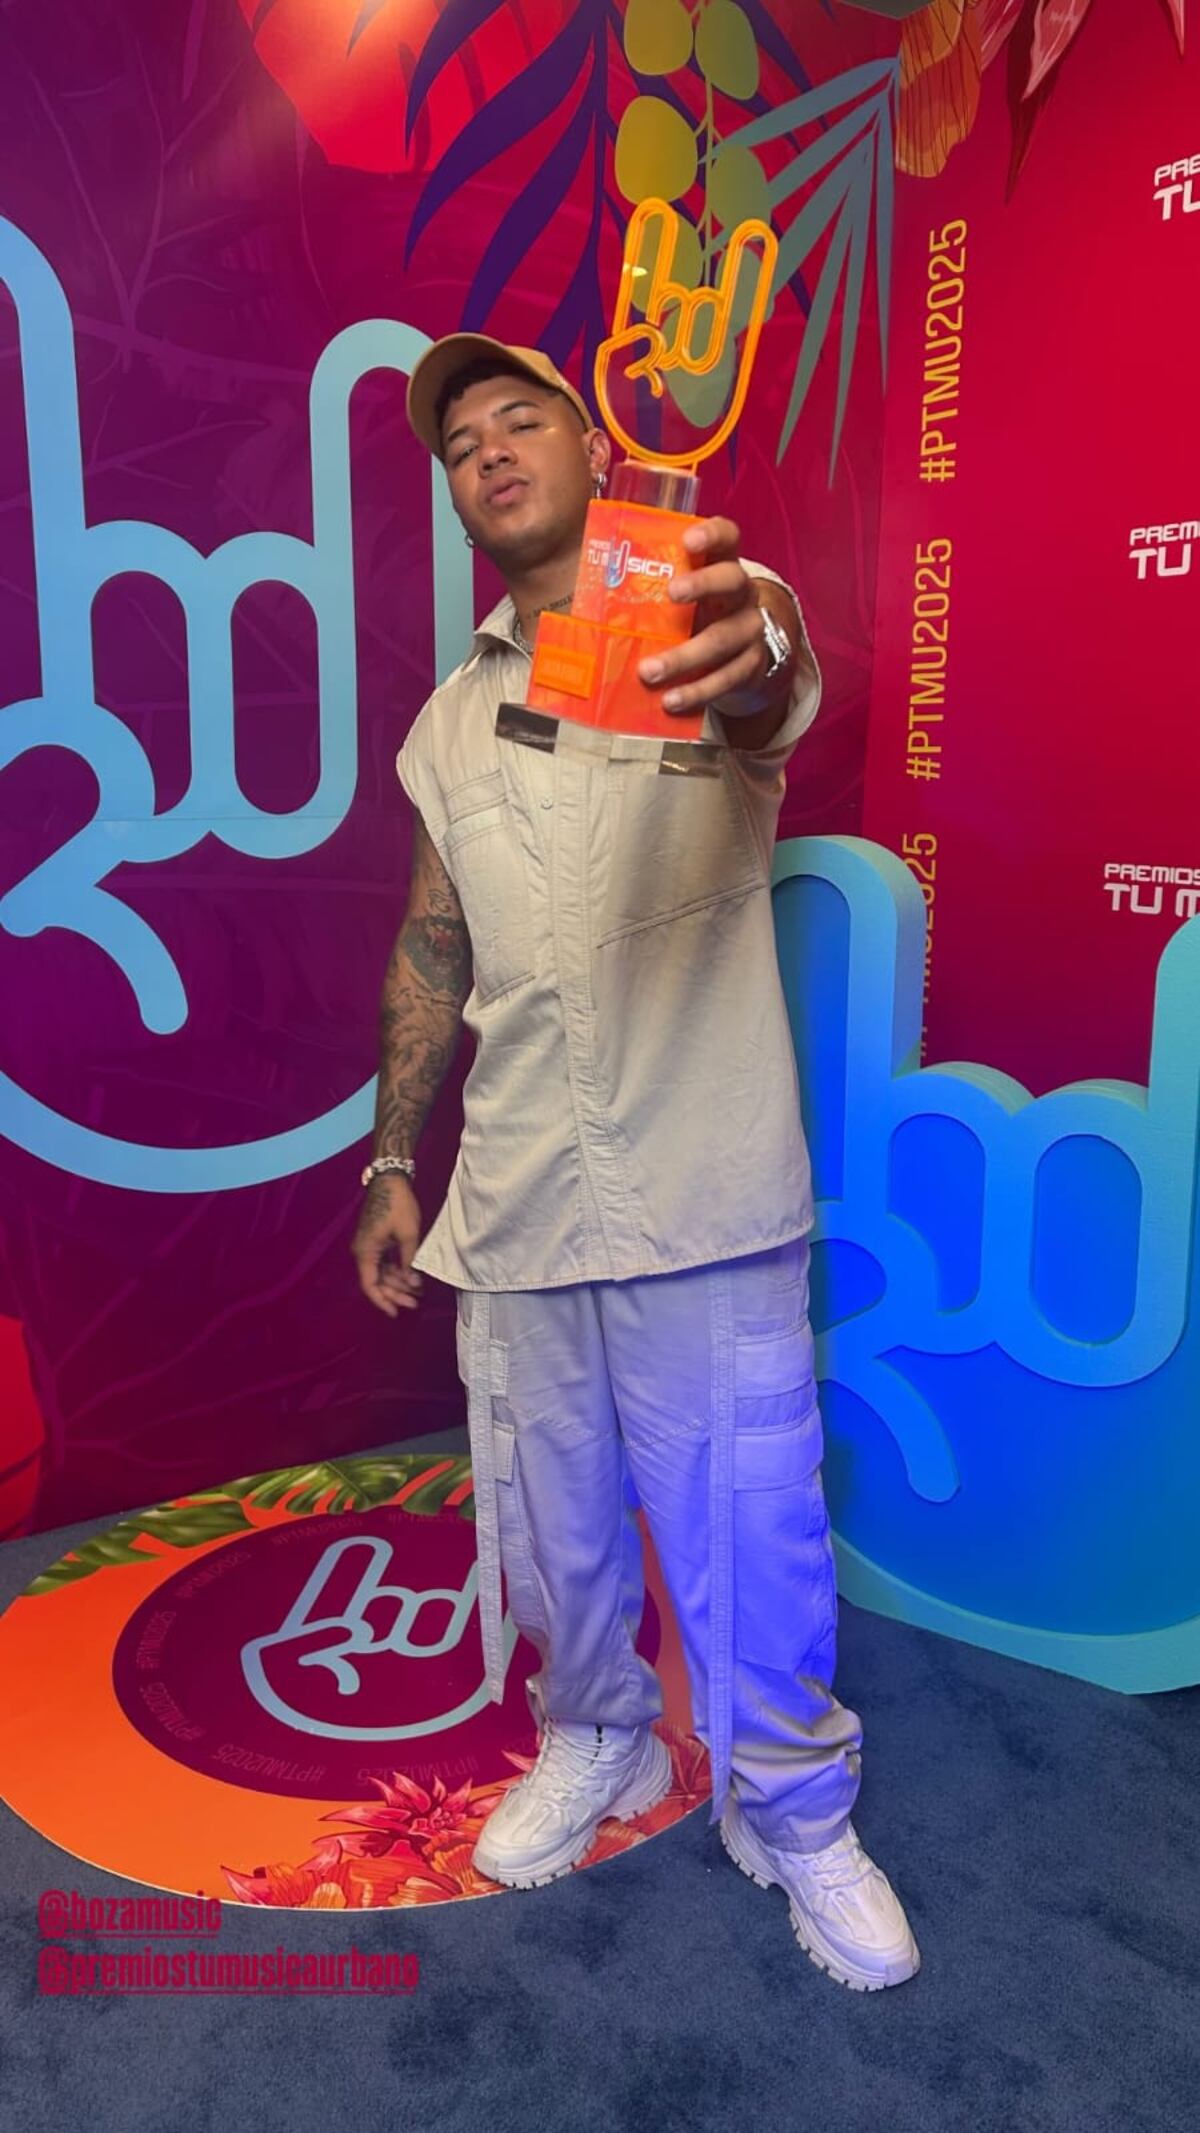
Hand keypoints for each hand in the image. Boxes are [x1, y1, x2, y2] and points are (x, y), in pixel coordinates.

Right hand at [352, 1175, 423, 1316]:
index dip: (383, 1301)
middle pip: (377, 1281)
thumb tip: (413, 1283)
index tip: (396, 1312)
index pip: (370, 1285)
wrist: (390, 1180)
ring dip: (398, 1283)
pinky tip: (411, 1278)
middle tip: (415, 1303)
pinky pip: (384, 1262)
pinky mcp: (376, 1241)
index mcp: (365, 1252)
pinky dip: (396, 1271)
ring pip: (381, 1273)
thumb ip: (409, 1261)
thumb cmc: (398, 1205)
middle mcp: (363, 1252)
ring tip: (418, 1292)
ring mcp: (369, 1246)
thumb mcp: (408, 1235)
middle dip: (395, 1293)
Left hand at [637, 517, 769, 717]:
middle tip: (671, 593)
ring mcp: (749, 630)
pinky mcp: (749, 666)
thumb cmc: (692, 616)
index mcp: (721, 565)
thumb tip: (582, 593)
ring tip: (648, 672)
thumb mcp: (674, 597)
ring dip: (684, 657)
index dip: (712, 534)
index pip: (727, 537)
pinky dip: (696, 691)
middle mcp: (741, 593)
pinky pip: (725, 679)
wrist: (738, 656)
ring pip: (722, 639)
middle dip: (702, 585)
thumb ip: (645, 588)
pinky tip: (671, 699)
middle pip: (731, 581)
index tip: (687, 539)